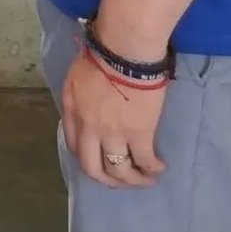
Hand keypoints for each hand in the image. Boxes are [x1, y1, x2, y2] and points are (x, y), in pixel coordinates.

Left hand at [59, 23, 166, 188]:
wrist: (124, 50)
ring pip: (119, 171)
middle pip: (92, 167)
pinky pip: (144, 161)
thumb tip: (88, 109)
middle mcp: (88, 127)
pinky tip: (158, 167)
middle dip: (107, 180)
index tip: (99, 160)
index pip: (73, 145)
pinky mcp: (138, 134)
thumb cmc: (102, 54)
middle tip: (120, 181)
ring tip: (145, 179)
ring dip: (132, 180)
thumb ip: (79, 97)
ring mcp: (113, 133)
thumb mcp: (77, 77)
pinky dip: (152, 169)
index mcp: (72, 110)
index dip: (87, 158)